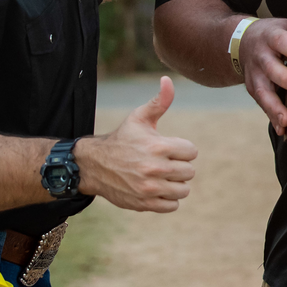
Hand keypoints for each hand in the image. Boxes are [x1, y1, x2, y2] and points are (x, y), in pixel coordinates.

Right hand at [78, 76, 197, 212]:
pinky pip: (172, 206)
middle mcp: (154, 169)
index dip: (182, 149)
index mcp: (158, 146)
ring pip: (183, 190)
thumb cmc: (122, 139)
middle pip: (189, 172)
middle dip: (179, 166)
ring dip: (175, 184)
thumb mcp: (139, 117)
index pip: (192, 152)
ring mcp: (149, 188)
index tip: (169, 148)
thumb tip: (168, 80)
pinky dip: (168, 199)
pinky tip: (157, 189)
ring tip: (162, 176)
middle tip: (164, 163)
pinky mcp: (144, 203)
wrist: (93, 165)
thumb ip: (159, 101)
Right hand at [240, 17, 286, 133]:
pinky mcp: (253, 88)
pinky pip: (263, 104)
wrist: (243, 41)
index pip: (281, 41)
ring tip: (286, 119)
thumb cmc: (274, 35)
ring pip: (263, 91)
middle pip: (271, 68)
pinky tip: (283, 128)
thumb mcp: (285, 26)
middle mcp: (261, 56)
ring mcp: (255, 74)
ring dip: (275, 106)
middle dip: (285, 78)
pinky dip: (272, 116)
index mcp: (271, 37)